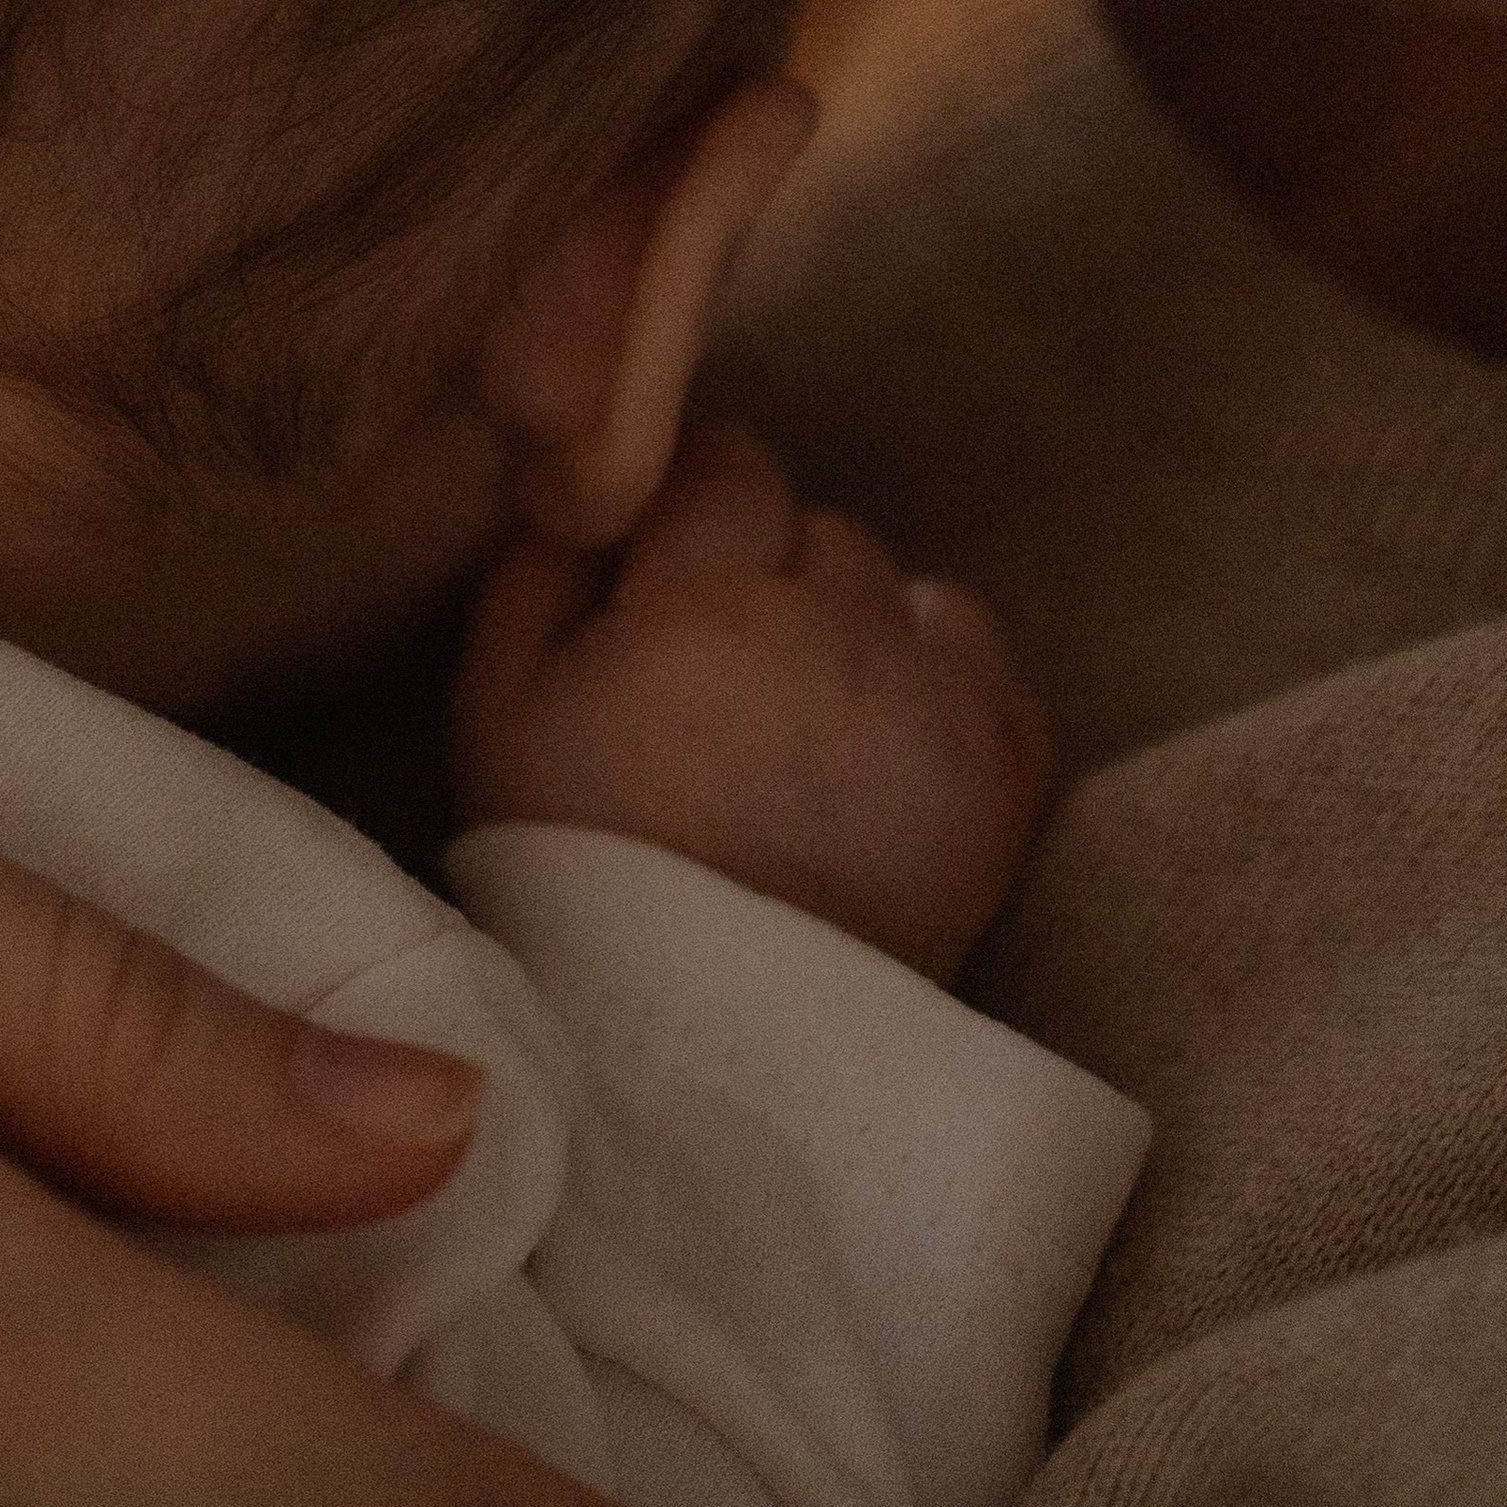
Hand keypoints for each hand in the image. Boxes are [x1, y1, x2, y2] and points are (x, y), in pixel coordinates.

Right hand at [453, 425, 1054, 981]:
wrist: (710, 1042)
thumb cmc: (581, 870)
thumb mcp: (498, 711)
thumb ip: (539, 570)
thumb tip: (588, 487)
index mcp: (705, 598)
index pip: (728, 464)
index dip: (696, 505)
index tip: (671, 568)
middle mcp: (841, 623)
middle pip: (823, 532)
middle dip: (778, 581)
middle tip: (726, 678)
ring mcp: (941, 697)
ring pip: (915, 594)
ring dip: (871, 635)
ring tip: (814, 727)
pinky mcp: (1008, 771)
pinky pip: (994, 675)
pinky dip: (950, 699)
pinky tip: (889, 763)